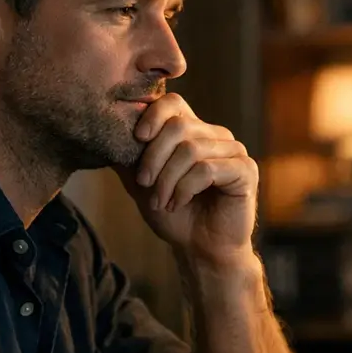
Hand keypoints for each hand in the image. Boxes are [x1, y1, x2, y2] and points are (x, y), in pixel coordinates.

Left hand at [114, 93, 257, 265]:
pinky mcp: (245, 170)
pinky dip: (186, 188)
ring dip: (168, 180)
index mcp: (194, 132)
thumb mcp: (143, 184)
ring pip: (191, 150)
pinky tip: (179, 203)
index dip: (152, 115)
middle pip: (179, 126)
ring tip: (161, 201)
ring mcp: (234, 151)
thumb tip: (106, 133)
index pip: (174, 103)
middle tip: (144, 184)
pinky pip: (208, 169)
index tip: (136, 139)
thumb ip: (129, 158)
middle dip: (154, 157)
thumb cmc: (175, 216)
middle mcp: (216, 136)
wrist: (201, 249)